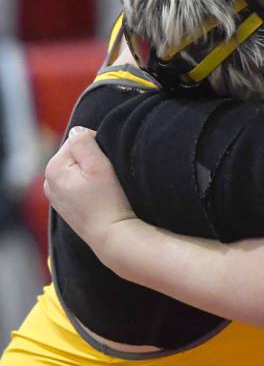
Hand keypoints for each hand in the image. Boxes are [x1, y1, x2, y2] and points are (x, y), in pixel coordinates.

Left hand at [44, 127, 135, 248]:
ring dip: (92, 173)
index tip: (108, 163)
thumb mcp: (98, 165)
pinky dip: (89, 186)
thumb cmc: (108, 201)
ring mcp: (56, 195)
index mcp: (53, 168)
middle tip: (108, 176)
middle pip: (76, 155)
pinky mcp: (66, 205)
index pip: (78, 140)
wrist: (112, 235)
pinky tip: (99, 196)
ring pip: (78, 169)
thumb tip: (77, 130)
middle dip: (93, 160)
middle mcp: (48, 181)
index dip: (98, 147)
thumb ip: (84, 142)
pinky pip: (78, 184)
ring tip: (104, 187)